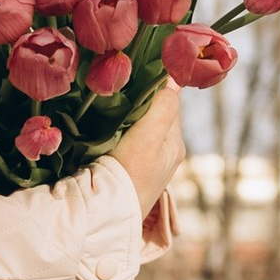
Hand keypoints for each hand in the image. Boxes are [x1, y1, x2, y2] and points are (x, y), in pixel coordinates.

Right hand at [109, 82, 187, 220]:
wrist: (104, 215)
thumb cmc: (129, 175)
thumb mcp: (149, 138)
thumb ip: (163, 108)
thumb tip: (175, 78)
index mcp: (175, 144)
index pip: (171, 101)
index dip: (158, 82)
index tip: (140, 64)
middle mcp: (164, 152)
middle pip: (156, 111)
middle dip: (142, 95)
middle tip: (121, 76)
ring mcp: (146, 162)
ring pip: (140, 124)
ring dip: (129, 111)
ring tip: (112, 96)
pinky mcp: (127, 168)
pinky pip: (127, 138)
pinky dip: (119, 126)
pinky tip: (105, 122)